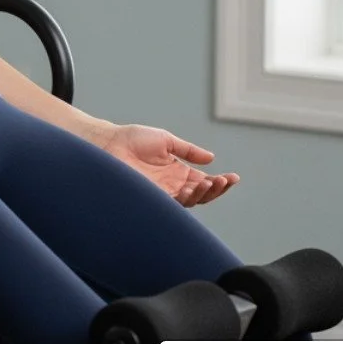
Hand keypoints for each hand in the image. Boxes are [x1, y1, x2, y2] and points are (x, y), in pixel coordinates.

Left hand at [98, 124, 239, 206]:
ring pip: (190, 201)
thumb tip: (211, 158)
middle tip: (224, 181)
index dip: (220, 182)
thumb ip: (188, 150)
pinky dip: (185, 198)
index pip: (203, 181)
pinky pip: (172, 204)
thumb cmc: (132, 139)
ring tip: (210, 183)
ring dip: (203, 194)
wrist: (109, 143)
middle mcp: (172, 185)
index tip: (233, 178)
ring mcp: (162, 192)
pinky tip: (192, 190)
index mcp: (178, 172)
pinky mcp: (151, 197)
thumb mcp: (166, 141)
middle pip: (201, 194)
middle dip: (216, 190)